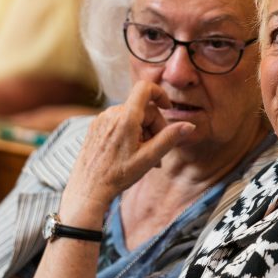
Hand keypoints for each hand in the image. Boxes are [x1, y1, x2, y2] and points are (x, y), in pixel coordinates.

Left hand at [62, 81, 194, 212]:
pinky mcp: (95, 126)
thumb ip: (169, 138)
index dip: (160, 94)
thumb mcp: (148, 158)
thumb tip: (189, 125)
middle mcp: (112, 113)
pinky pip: (118, 122)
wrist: (88, 189)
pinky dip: (128, 133)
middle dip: (154, 127)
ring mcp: (102, 119)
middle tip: (157, 153)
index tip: (168, 108)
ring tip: (142, 157)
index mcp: (126, 118)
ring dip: (142, 132)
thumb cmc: (118, 175)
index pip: (145, 88)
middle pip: (142, 109)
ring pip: (131, 116)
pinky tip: (128, 154)